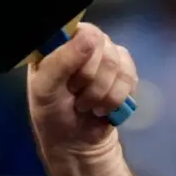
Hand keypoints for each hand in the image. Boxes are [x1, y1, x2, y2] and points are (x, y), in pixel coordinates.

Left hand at [26, 24, 136, 163]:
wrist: (76, 144)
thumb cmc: (52, 116)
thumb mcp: (44, 90)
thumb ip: (60, 61)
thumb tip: (91, 38)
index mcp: (59, 43)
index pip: (82, 31)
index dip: (81, 56)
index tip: (70, 79)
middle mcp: (84, 44)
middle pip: (103, 45)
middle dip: (90, 80)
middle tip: (76, 96)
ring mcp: (106, 57)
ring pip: (118, 62)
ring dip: (102, 93)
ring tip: (87, 105)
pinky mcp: (123, 72)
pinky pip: (130, 76)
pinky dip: (116, 98)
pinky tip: (103, 107)